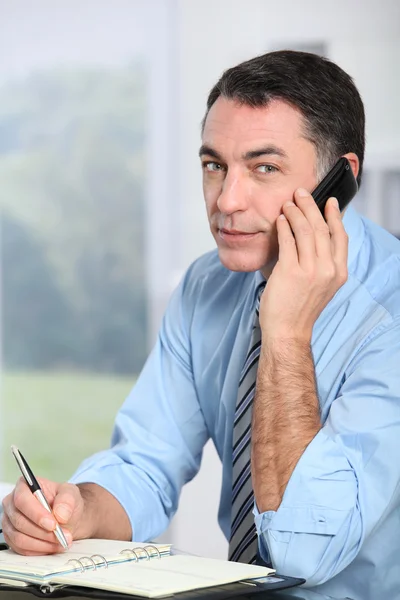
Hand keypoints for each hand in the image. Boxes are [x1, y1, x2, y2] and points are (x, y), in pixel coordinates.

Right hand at [2, 477, 86, 554]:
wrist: (65, 517)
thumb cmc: (64, 502)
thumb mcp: (71, 494)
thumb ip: (67, 500)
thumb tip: (60, 514)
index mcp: (24, 486)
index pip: (22, 500)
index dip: (36, 514)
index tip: (53, 524)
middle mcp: (12, 503)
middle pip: (20, 521)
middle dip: (43, 532)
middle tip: (62, 536)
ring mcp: (9, 522)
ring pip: (19, 538)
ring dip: (42, 543)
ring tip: (60, 542)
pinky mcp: (11, 538)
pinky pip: (20, 549)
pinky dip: (38, 550)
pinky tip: (52, 546)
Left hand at [259, 188, 347, 340]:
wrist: (288, 331)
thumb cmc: (300, 309)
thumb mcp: (321, 286)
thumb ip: (322, 263)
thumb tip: (315, 236)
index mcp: (338, 273)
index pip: (340, 236)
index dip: (334, 216)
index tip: (328, 202)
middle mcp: (327, 270)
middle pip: (321, 228)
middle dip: (310, 206)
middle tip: (301, 194)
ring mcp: (310, 271)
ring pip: (304, 230)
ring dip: (295, 213)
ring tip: (287, 204)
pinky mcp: (290, 272)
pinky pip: (287, 241)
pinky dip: (283, 227)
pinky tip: (279, 220)